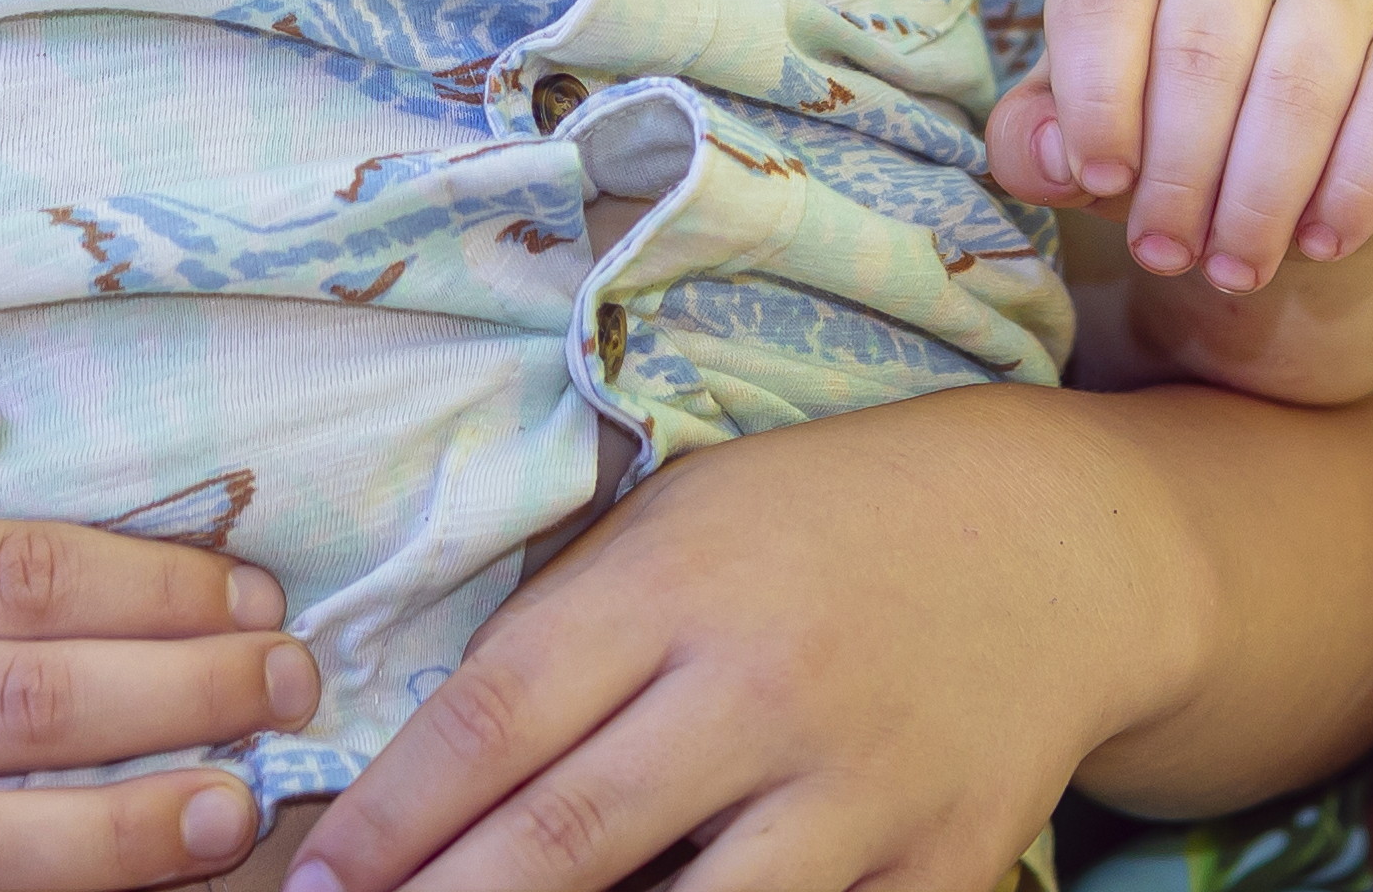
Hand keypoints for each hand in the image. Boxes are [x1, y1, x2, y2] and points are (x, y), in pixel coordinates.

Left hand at [284, 384, 1224, 891]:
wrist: (1055, 543)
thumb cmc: (823, 523)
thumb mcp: (681, 517)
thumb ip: (569, 624)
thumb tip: (431, 767)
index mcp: (679, 583)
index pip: (497, 715)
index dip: (392, 817)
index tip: (318, 882)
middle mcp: (763, 687)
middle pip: (566, 838)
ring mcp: (859, 791)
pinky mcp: (940, 870)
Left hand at [988, 0, 1372, 341]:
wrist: (1305, 150)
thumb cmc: (1169, 129)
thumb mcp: (1089, 135)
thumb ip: (1037, 144)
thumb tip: (1058, 157)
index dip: (1094, 95)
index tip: (1098, 182)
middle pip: (1201, 48)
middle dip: (1177, 174)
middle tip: (1167, 255)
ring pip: (1298, 83)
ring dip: (1258, 198)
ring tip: (1234, 268)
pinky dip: (1352, 191)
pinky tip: (1318, 243)